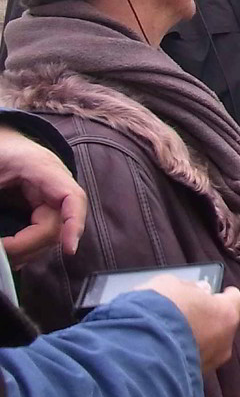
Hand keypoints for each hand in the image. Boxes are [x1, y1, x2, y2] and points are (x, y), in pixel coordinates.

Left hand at [0, 127, 86, 260]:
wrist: (1, 141)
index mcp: (42, 169)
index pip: (72, 198)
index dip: (74, 224)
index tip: (69, 249)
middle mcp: (53, 186)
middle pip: (57, 224)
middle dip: (29, 246)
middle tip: (1, 256)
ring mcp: (49, 198)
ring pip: (50, 234)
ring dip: (28, 250)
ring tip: (3, 255)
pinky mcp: (40, 207)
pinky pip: (42, 232)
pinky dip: (28, 247)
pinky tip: (13, 255)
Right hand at [138, 275, 239, 372]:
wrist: (132, 352)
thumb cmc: (156, 312)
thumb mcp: (171, 285)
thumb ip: (191, 289)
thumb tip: (200, 291)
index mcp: (226, 315)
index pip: (236, 302)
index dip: (225, 297)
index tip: (217, 294)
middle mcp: (223, 343)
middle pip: (222, 327)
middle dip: (208, 321)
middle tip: (189, 314)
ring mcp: (207, 365)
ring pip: (206, 348)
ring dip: (194, 341)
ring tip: (171, 334)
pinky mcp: (189, 380)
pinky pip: (189, 363)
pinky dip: (180, 356)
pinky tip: (163, 350)